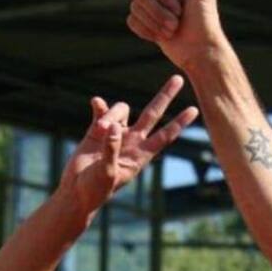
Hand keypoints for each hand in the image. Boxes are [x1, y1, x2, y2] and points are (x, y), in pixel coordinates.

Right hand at [58, 76, 197, 215]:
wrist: (77, 191)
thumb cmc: (96, 188)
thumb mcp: (107, 172)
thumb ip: (112, 149)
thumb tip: (115, 126)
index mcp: (142, 154)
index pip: (165, 135)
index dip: (179, 123)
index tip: (194, 110)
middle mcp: (133, 141)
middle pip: (152, 114)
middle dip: (165, 96)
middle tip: (178, 79)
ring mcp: (116, 134)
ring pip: (121, 110)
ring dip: (111, 114)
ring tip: (99, 129)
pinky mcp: (97, 130)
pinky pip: (101, 110)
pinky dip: (100, 106)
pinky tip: (96, 104)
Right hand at [127, 0, 223, 71]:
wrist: (201, 53)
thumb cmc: (205, 23)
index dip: (164, 0)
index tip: (180, 12)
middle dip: (159, 14)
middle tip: (176, 26)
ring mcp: (153, 6)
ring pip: (135, 7)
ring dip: (154, 24)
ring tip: (171, 32)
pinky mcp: (147, 21)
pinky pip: (131, 21)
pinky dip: (145, 31)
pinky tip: (161, 37)